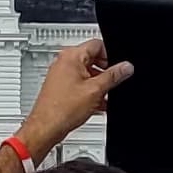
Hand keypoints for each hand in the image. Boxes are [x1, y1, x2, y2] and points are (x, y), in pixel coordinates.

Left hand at [20, 36, 129, 160]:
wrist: (46, 127)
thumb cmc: (62, 109)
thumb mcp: (96, 90)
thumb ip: (113, 76)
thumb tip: (126, 67)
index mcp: (72, 56)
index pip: (97, 45)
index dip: (111, 56)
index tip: (118, 68)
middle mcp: (64, 62)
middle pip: (92, 59)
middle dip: (105, 72)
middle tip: (112, 84)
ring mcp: (61, 74)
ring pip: (87, 73)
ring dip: (98, 84)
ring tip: (104, 97)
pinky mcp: (61, 87)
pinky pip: (80, 84)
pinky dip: (89, 91)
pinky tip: (96, 104)